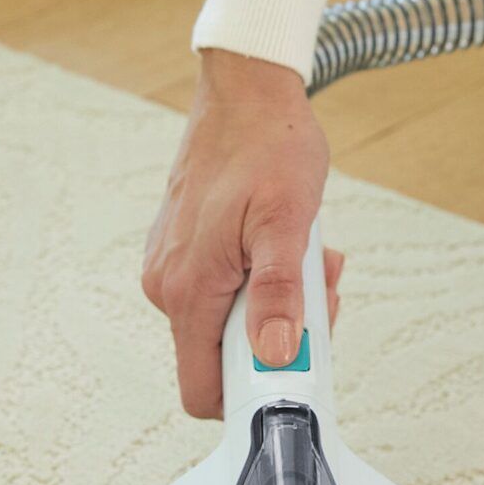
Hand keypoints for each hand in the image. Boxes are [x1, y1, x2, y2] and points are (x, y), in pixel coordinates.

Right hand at [141, 49, 344, 418]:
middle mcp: (167, 285)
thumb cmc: (267, 145)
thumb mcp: (289, 222)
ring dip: (277, 303)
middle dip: (279, 337)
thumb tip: (276, 352)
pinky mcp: (184, 252)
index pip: (203, 390)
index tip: (295, 364)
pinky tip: (284, 244)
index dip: (251, 393)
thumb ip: (279, 293)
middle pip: (224, 357)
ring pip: (230, 323)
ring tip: (306, 258)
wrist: (246, 91)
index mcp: (186, 288)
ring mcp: (172, 267)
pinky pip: (225, 292)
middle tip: (316, 292)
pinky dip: (261, 279)